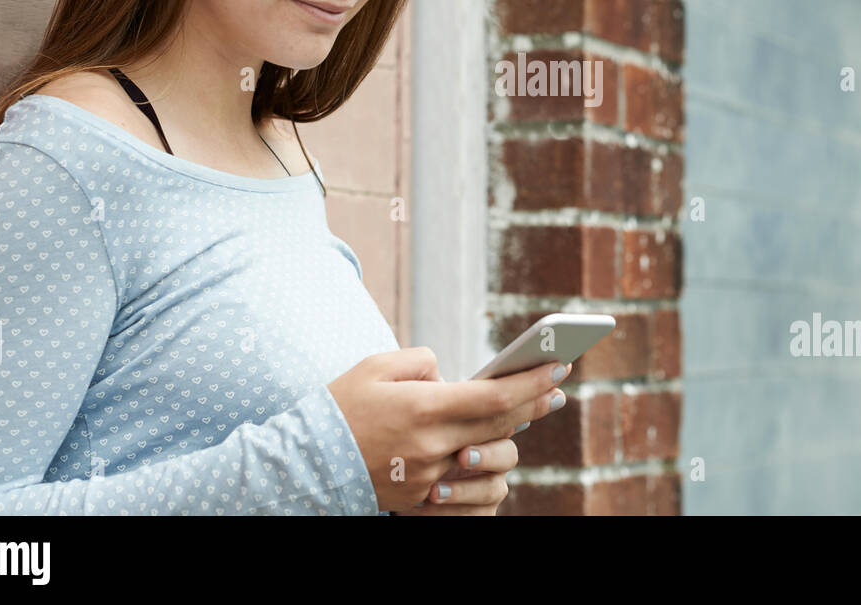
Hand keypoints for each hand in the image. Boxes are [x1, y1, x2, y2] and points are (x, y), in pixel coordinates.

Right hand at [326, 348, 569, 512]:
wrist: (303, 464)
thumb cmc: (340, 406)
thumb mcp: (376, 367)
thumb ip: (419, 361)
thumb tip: (448, 374)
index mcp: (423, 408)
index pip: (494, 395)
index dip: (531, 381)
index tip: (557, 365)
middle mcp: (432, 446)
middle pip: (500, 426)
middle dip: (534, 403)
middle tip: (557, 387)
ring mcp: (428, 478)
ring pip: (489, 460)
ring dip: (510, 436)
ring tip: (521, 415)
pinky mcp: (420, 499)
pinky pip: (466, 486)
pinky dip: (482, 466)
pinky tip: (491, 449)